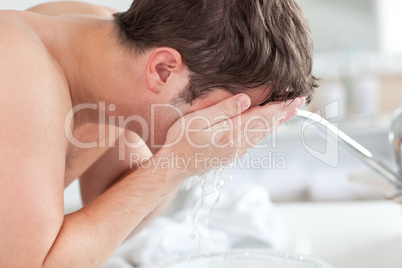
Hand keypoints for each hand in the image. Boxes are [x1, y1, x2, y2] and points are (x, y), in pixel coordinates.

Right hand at [156, 93, 304, 177]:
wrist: (174, 167)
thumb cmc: (181, 141)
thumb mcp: (198, 120)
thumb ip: (223, 109)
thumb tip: (246, 100)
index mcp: (232, 132)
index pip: (262, 116)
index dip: (280, 107)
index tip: (295, 99)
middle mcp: (238, 143)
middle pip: (266, 126)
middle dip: (283, 114)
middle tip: (298, 104)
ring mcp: (235, 151)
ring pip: (262, 135)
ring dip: (277, 123)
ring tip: (288, 114)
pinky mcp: (231, 155)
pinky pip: (254, 141)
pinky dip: (265, 132)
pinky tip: (266, 129)